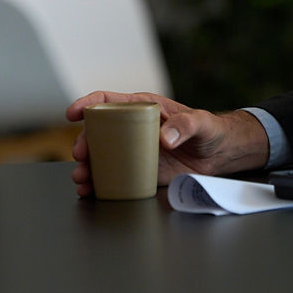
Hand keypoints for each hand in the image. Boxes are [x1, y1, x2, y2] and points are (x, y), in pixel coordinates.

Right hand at [65, 91, 269, 197]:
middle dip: (84, 143)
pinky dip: (100, 184)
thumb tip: (164, 138)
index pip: (108, 101)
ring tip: (81, 179)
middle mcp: (132, 129)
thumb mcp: (201, 122)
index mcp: (142, 108)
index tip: (72, 113)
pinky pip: (115, 176)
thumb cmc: (210, 130)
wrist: (220, 154)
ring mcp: (134, 151)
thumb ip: (186, 125)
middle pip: (99, 133)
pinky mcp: (140, 171)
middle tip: (81, 156)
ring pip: (102, 157)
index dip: (87, 104)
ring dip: (87, 167)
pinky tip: (90, 191)